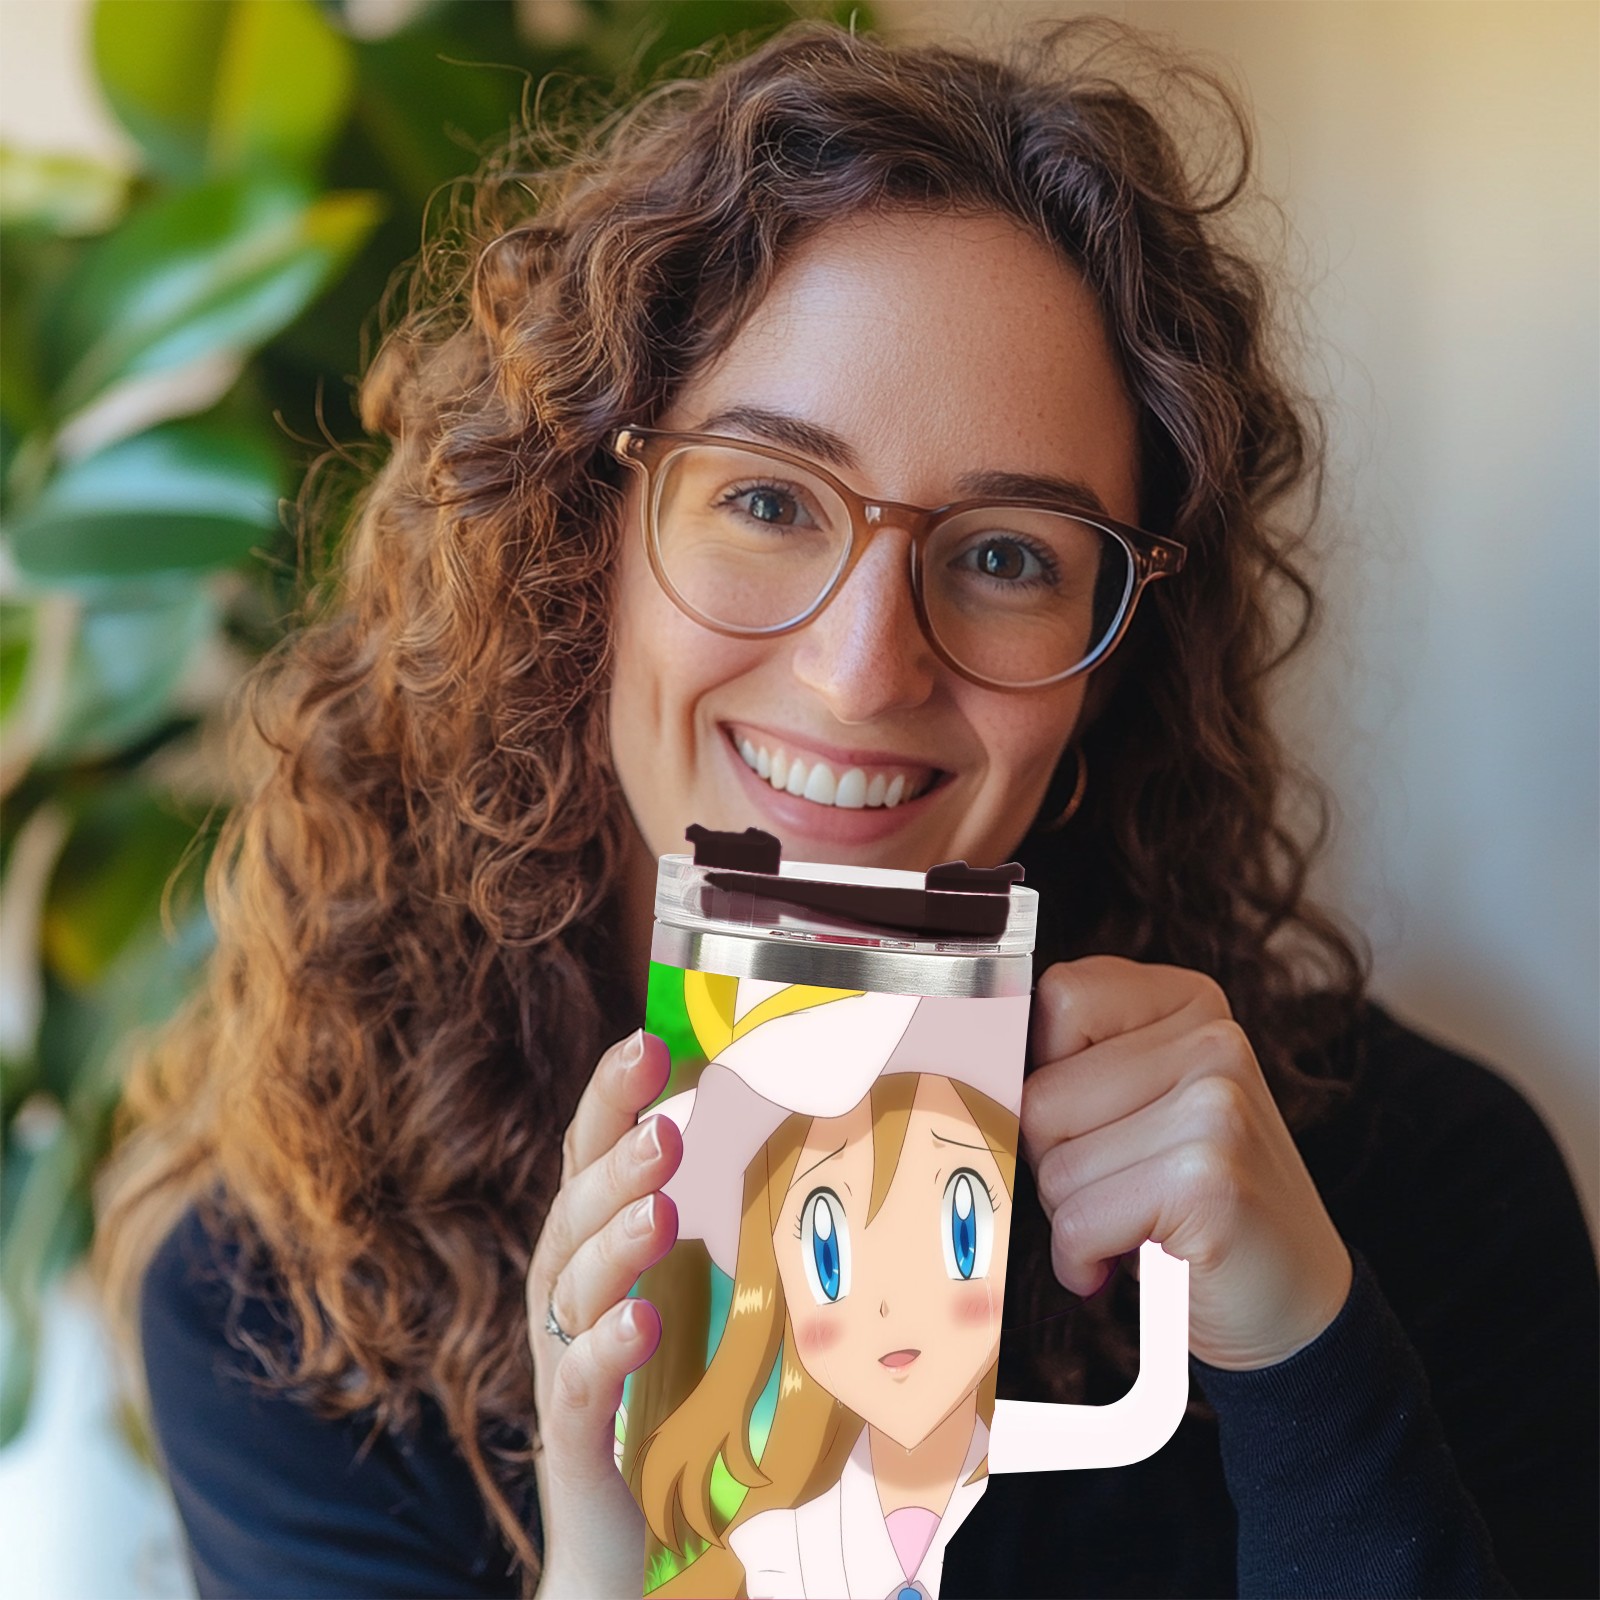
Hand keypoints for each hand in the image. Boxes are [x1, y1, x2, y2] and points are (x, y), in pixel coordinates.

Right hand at [525, 1029, 680, 1596]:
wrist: (631, 1545)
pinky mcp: (574, 1436)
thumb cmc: (679, 1402)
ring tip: (658, 1208)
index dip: (610, 1098)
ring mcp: (563, 1361)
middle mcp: (570, 1294)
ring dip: (612, 1238)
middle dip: (616, 1157)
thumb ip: (735, 1233)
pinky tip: (642, 1322)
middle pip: (574, 1207)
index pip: (592, 1156)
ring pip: (568, 1284)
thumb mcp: (712, 1300)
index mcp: (600, 1250)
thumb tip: (815, 1149)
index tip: (646, 1041)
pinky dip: (606, 1349)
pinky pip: (576, 1385)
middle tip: (666, 1120)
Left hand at [1021, 956, 1351, 1369]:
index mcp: (1191, 1003)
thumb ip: (1078, 1065)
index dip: (1041, 1071)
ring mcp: (1216, 1105)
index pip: (1056, 998)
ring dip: (1074, 1214)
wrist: (1298, 1306)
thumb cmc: (1196, 1204)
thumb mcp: (1143, 1106)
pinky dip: (1083, 1259)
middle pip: (1041, 1092)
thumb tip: (971, 1065)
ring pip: (1053, 1161)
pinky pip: (1077, 1220)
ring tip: (1136, 1222)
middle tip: (1122, 1190)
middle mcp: (1213, 1040)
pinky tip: (1128, 1263)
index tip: (1076, 1121)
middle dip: (1057, 1159)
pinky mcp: (1207, 1178)